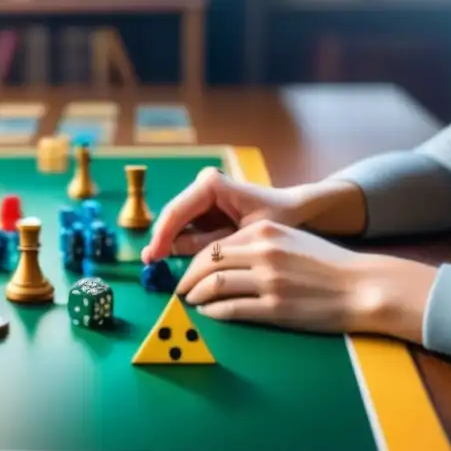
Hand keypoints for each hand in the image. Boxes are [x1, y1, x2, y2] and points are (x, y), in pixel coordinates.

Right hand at [142, 167, 310, 263]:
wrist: (299, 211)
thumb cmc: (279, 218)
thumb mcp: (246, 235)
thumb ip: (211, 245)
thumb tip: (176, 256)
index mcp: (211, 184)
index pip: (176, 211)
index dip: (162, 236)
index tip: (153, 258)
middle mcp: (203, 185)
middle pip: (172, 217)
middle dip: (162, 242)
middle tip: (151, 266)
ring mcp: (203, 197)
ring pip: (177, 224)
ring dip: (172, 245)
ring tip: (163, 266)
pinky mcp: (205, 209)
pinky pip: (188, 229)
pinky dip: (185, 246)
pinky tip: (180, 262)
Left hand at [175, 220, 436, 340]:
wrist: (363, 287)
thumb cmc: (328, 265)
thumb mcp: (291, 239)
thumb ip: (258, 242)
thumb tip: (223, 256)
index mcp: (266, 231)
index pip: (216, 244)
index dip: (194, 260)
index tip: (187, 270)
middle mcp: (263, 252)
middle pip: (208, 262)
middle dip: (187, 278)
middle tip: (180, 289)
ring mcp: (268, 281)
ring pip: (214, 285)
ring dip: (195, 295)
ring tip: (190, 301)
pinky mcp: (275, 308)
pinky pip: (230, 309)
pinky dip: (213, 312)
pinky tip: (209, 313)